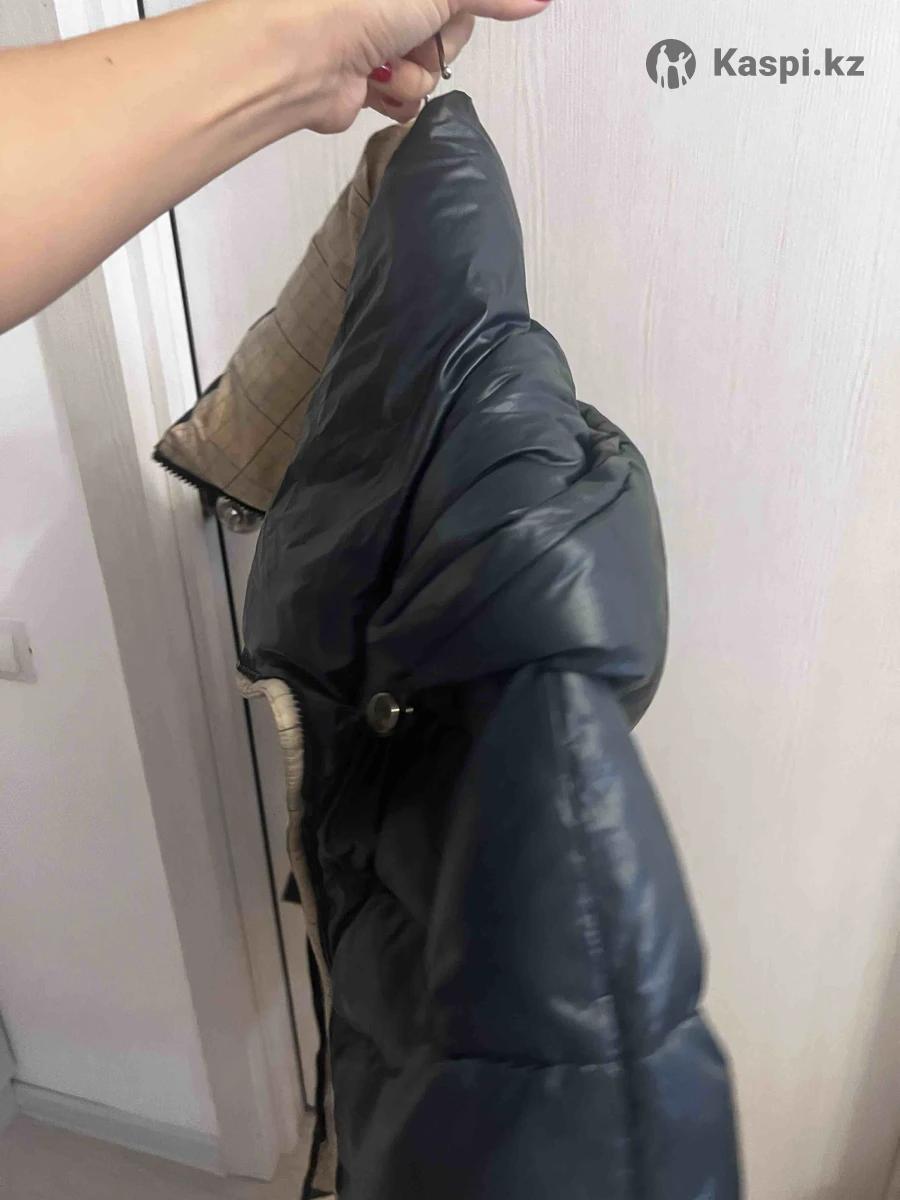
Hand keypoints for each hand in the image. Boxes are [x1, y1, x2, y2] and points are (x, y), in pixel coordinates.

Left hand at [256, 0, 551, 132]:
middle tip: (415, 33)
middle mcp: (385, 3)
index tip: (452, 15)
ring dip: (416, 72)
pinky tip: (374, 82)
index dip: (463, 7)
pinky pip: (406, 96)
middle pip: (450, 27)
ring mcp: (374, 37)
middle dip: (439, 40)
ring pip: (429, 68)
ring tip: (387, 62)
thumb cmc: (352, 4)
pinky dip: (396, 95)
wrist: (300, 56)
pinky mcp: (364, 79)